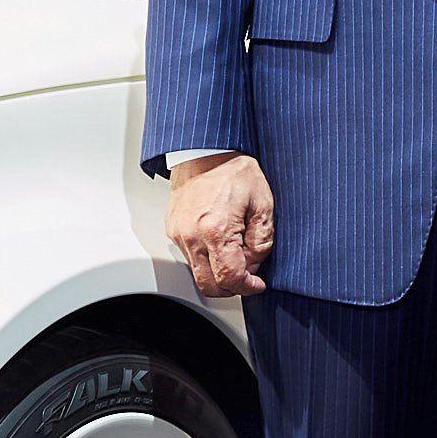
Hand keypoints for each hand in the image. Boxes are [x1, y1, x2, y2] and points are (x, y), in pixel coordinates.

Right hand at [168, 154, 274, 297]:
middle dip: (231, 287)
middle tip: (246, 276)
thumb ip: (262, 241)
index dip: (247, 287)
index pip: (230, 279)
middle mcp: (192, 236)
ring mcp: (179, 234)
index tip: (256, 284)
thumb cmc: (233, 169)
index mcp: (216, 230)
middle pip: (209, 285)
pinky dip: (206, 258)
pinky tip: (218, 242)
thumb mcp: (263, 203)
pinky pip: (189, 256)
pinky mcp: (173, 230)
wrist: (205, 150)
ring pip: (198, 273)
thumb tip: (254, 264)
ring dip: (217, 272)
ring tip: (234, 251)